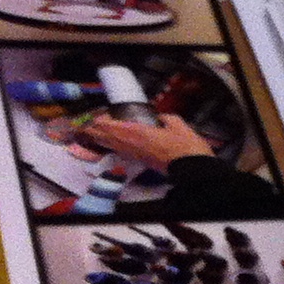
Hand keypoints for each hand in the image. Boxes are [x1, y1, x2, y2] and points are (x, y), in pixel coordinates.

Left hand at [85, 114, 216, 169]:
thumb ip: (166, 118)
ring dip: (100, 138)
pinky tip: (113, 143)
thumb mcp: (178, 124)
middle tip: (91, 124)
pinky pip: (118, 151)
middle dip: (93, 129)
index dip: (99, 119)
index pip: (107, 125)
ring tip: (96, 132)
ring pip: (107, 145)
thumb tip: (161, 118)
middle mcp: (129, 144)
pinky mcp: (138, 161)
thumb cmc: (185, 148)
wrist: (192, 169)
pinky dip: (111, 145)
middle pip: (102, 136)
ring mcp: (132, 154)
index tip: (101, 114)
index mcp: (136, 132)